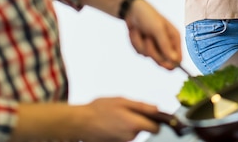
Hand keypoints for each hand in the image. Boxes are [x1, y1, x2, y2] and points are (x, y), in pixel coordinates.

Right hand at [11, 98, 161, 141]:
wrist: (80, 122)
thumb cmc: (99, 109)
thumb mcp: (122, 101)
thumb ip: (141, 106)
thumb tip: (157, 109)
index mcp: (135, 124)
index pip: (155, 128)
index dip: (156, 121)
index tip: (153, 115)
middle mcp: (131, 137)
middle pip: (144, 130)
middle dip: (140, 121)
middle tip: (126, 111)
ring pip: (133, 133)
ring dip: (129, 125)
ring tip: (115, 116)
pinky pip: (123, 137)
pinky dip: (120, 131)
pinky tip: (110, 124)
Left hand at [124, 0, 181, 69]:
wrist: (132, 10)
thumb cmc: (148, 16)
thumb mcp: (158, 29)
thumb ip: (165, 45)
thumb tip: (174, 61)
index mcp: (174, 38)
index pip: (178, 58)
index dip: (171, 63)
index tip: (162, 63)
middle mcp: (166, 44)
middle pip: (162, 61)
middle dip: (152, 51)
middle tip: (148, 39)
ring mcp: (154, 46)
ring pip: (149, 56)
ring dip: (142, 44)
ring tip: (141, 31)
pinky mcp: (144, 47)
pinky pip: (139, 52)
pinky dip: (136, 42)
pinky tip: (136, 32)